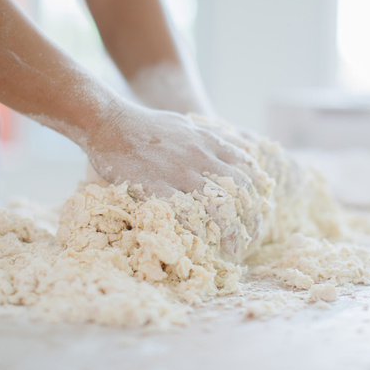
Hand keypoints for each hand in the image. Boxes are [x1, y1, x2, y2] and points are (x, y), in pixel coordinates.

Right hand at [84, 103, 264, 255]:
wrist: (109, 121)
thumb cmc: (149, 124)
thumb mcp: (191, 123)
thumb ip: (218, 136)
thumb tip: (248, 147)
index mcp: (209, 142)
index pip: (247, 169)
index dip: (258, 193)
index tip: (259, 211)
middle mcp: (198, 156)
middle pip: (238, 190)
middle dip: (250, 216)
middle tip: (252, 236)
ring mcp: (176, 171)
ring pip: (215, 204)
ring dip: (229, 230)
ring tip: (234, 248)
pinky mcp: (153, 185)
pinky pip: (181, 212)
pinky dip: (195, 230)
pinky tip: (202, 244)